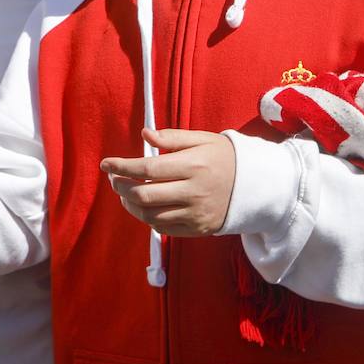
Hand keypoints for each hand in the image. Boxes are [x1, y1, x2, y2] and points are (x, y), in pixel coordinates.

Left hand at [99, 128, 234, 236]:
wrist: (257, 186)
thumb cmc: (224, 157)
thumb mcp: (202, 139)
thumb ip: (172, 137)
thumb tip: (145, 134)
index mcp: (193, 166)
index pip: (147, 169)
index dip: (122, 167)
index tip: (106, 164)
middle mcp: (194, 192)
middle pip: (144, 195)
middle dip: (122, 187)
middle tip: (114, 179)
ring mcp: (196, 214)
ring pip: (150, 215)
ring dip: (131, 205)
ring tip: (125, 193)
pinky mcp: (199, 229)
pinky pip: (164, 228)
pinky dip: (148, 218)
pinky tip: (145, 206)